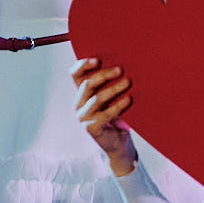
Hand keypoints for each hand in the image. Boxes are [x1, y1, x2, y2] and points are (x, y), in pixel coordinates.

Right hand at [71, 58, 138, 174]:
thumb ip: (109, 84)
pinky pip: (105, 114)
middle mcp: (79, 104)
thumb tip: (122, 65)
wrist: (119, 143)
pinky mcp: (91, 128)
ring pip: (97, 98)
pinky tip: (128, 99)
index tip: (98, 59)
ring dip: (114, 89)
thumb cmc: (117, 115)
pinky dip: (118, 106)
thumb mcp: (111, 98)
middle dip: (104, 75)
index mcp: (81, 93)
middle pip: (87, 84)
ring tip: (128, 82)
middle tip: (120, 70)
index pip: (75, 75)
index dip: (83, 65)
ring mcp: (83, 117)